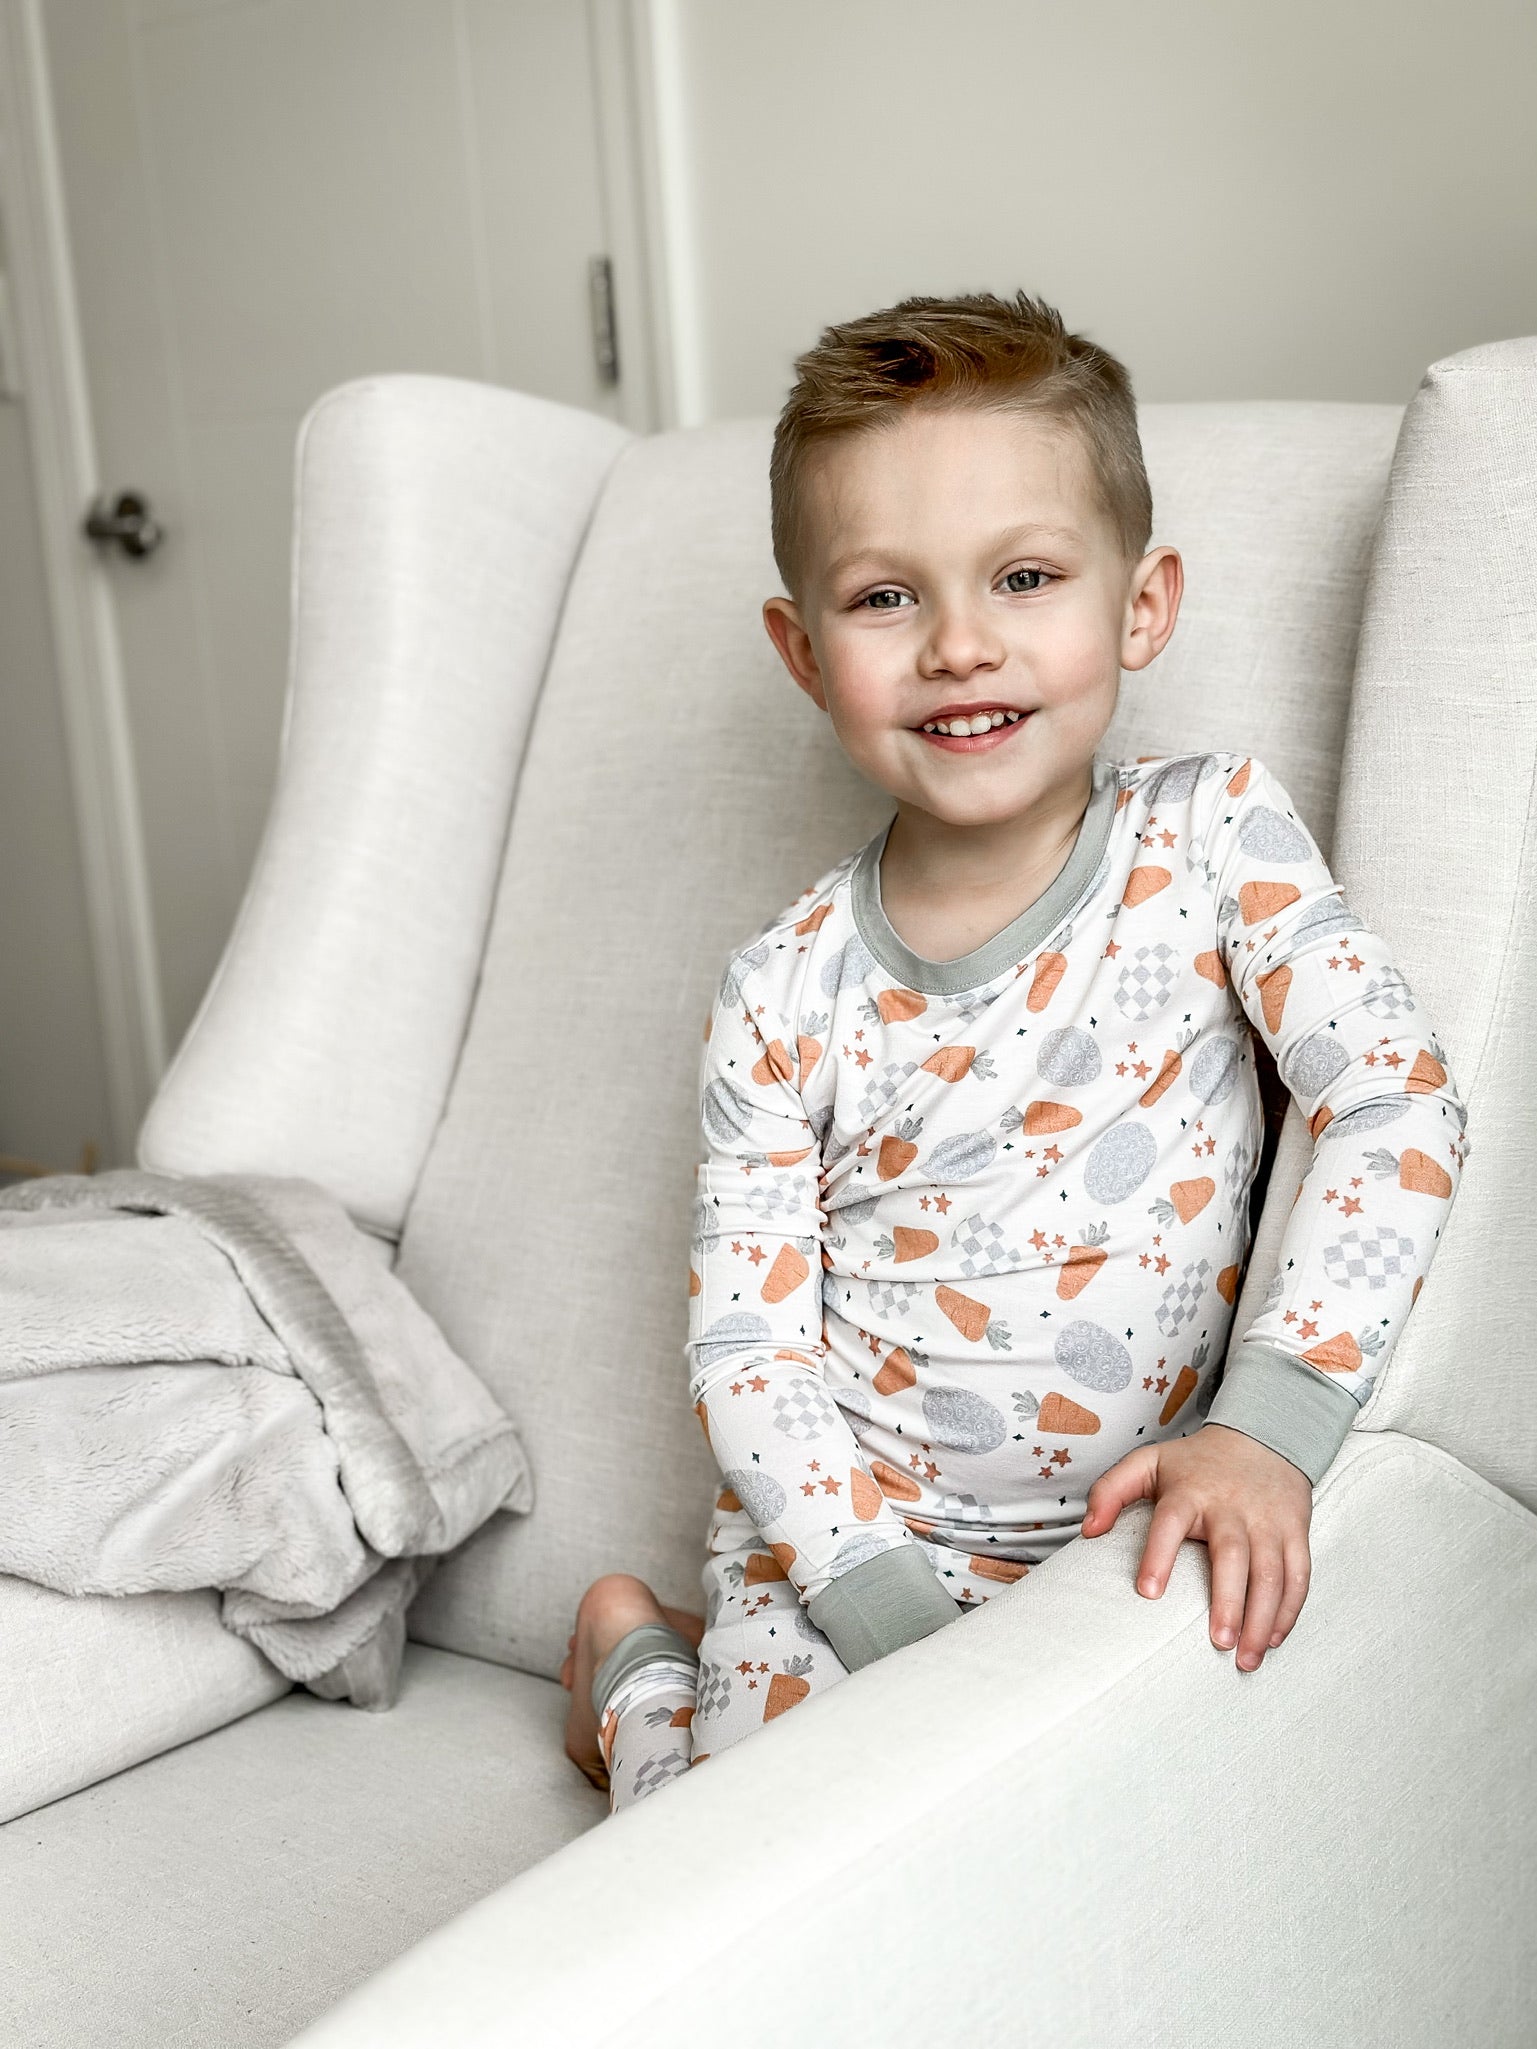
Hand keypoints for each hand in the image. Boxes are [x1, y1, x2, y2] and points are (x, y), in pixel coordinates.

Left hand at [1079, 1424, 1312, 1671]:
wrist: (1262, 1436)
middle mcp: (1231, 1507)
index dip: (1158, 1555)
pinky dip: (1290, 1610)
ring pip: (1272, 1573)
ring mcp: (1268, 1520)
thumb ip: (1111, 1490)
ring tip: (1246, 1658)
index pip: (1171, 1522)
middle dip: (1228, 1602)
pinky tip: (1273, 1638)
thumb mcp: (1148, 1462)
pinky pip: (1299, 1574)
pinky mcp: (1295, 1531)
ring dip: (1262, 1618)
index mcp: (1190, 1492)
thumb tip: (1088, 1531)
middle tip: (1217, 1643)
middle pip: (1233, 1556)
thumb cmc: (1196, 1462)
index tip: (1147, 1593)